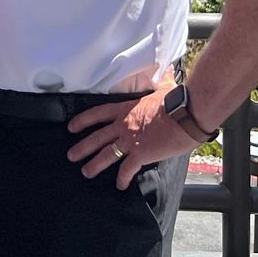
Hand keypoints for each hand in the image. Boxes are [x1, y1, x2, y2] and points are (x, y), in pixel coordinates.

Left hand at [66, 76, 192, 188]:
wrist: (186, 114)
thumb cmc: (176, 100)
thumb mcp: (162, 87)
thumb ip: (160, 81)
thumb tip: (167, 70)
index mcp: (125, 108)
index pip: (97, 114)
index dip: (82, 121)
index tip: (72, 126)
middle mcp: (123, 125)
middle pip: (96, 137)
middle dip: (82, 147)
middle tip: (71, 156)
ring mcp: (130, 140)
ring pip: (106, 154)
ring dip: (94, 165)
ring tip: (86, 172)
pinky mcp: (141, 154)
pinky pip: (127, 169)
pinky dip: (123, 178)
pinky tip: (120, 186)